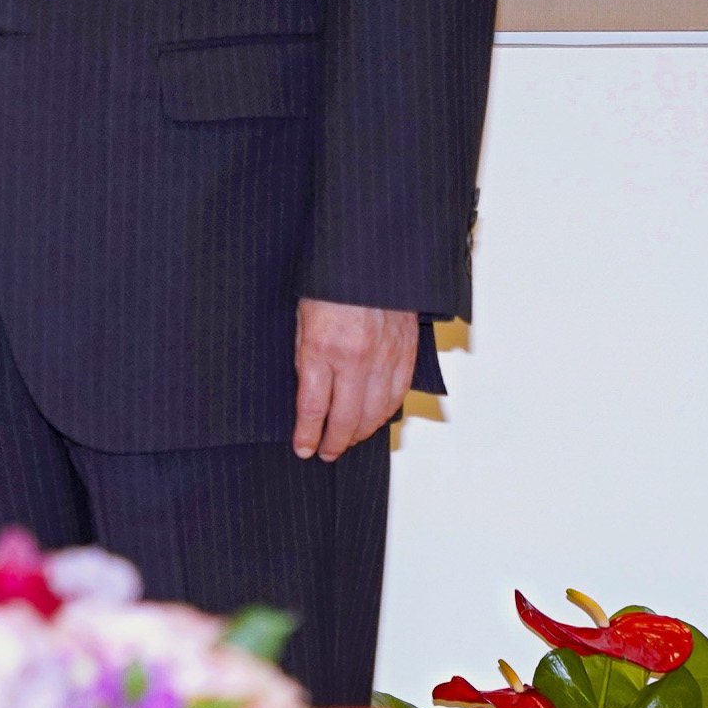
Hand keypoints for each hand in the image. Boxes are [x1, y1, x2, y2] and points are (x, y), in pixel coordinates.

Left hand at [292, 298, 416, 459]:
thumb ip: (305, 356)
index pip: (313, 408)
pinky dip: (385, 414)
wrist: (369, 254)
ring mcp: (384, 358)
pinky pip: (397, 396)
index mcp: (321, 349)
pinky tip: (374, 420)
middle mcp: (354, 359)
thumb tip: (308, 395)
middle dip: (334, 443)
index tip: (303, 449)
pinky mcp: (405, 352)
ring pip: (374, 414)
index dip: (307, 435)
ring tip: (348, 441)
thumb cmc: (331, 283)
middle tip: (325, 453)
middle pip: (345, 419)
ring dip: (360, 433)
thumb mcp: (302, 317)